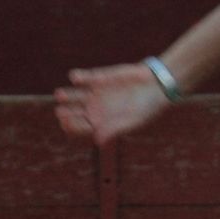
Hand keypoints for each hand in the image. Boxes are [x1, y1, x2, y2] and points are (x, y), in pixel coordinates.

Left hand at [55, 61, 172, 144]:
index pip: (79, 128)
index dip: (71, 126)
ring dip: (66, 95)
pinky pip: (84, 78)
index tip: (66, 123)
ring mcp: (96, 94)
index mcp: (102, 124)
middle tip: (60, 111)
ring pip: (74, 96)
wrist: (159, 85)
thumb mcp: (133, 121)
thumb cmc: (148, 108)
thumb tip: (98, 141)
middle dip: (65, 112)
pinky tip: (75, 78)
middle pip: (73, 113)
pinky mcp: (100, 78)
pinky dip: (78, 77)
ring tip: (60, 95)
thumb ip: (115, 129)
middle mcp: (95, 110)